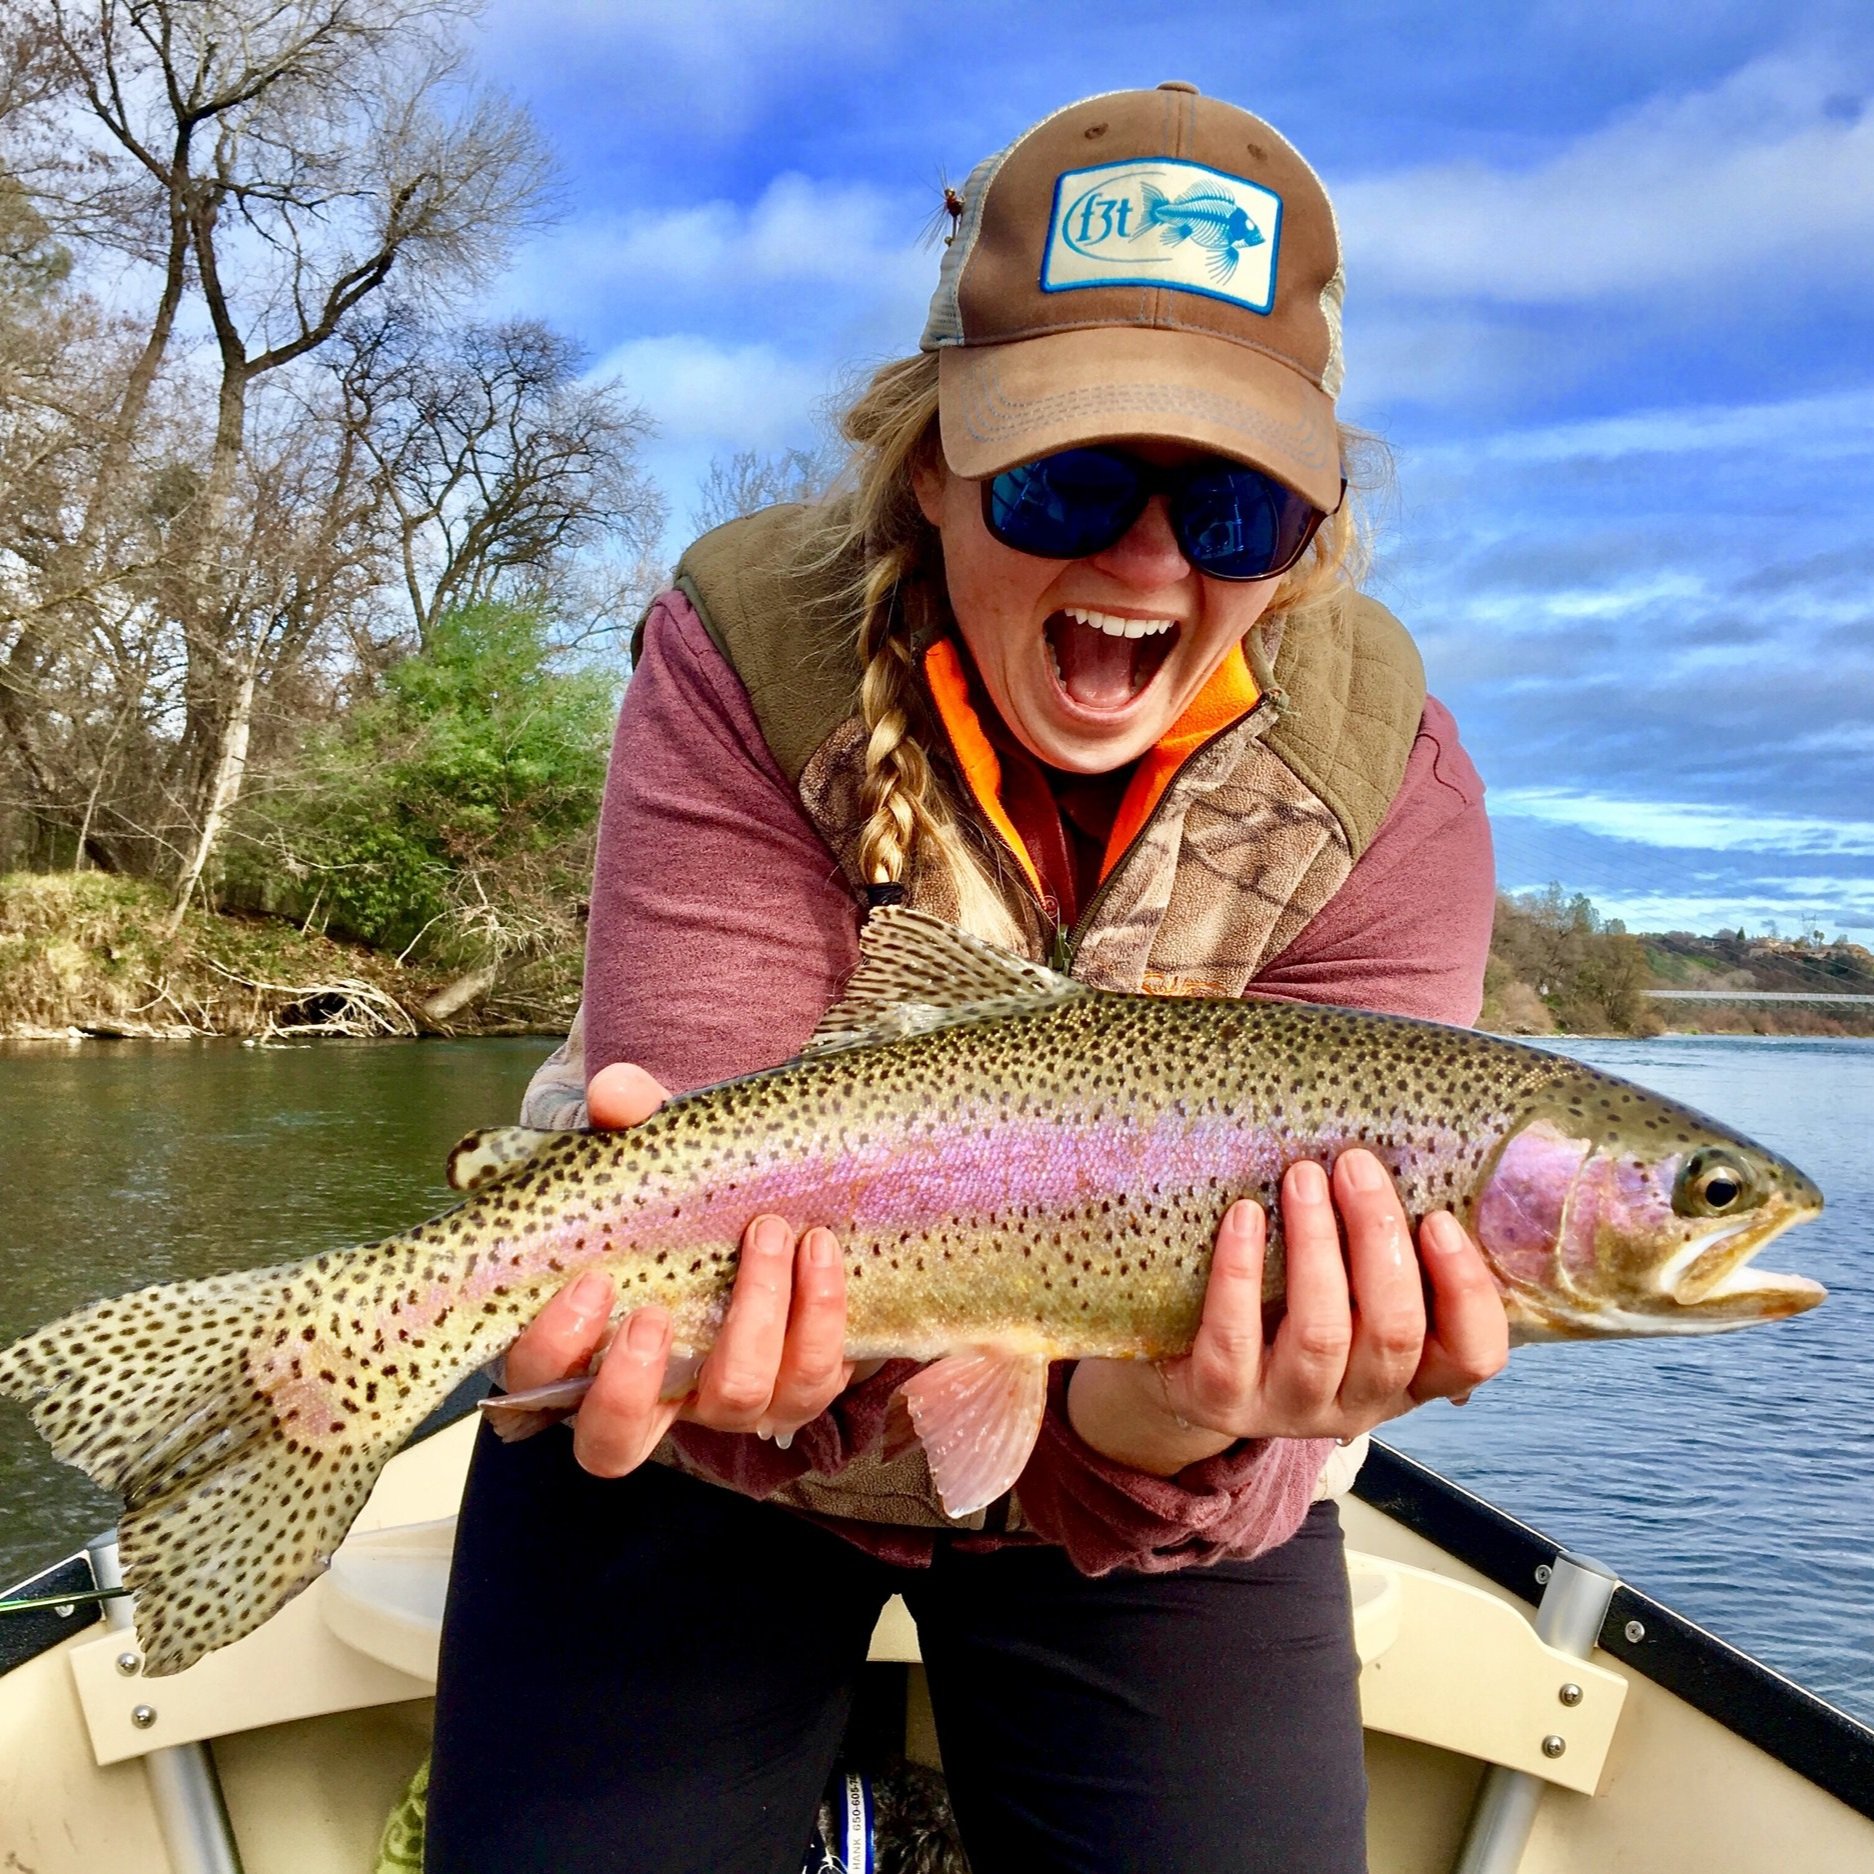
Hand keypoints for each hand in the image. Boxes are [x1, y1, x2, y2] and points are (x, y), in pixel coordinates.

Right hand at [504, 1061, 854, 1478]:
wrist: (766, 1192)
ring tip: (768, 1232)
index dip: (553, 1350)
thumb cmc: (676, 1187)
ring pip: (733, 1403)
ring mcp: (723, 1399)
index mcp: (579, 1344)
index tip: (591, 1283)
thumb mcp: (645, 1148)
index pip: (536, 1384)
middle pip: (612, 1442)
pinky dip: (820, 1313)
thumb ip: (625, 1118)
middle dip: (632, 1383)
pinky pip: (814, 1378)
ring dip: (753, 1321)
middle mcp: (648, 1393)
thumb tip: (615, 1095)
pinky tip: (820, 1248)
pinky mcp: (797, 1385)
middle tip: (656, 1310)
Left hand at [1066, 1149, 1508, 1475]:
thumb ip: (1381, 1251)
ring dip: (1316, 1245)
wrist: (1189, 1368)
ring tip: (1302, 1177)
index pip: (1472, 1355)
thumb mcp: (1349, 1291)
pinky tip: (1243, 1216)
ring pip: (1321, 1334)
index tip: (1439, 1218)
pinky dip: (1240, 1271)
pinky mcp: (1221, 1396)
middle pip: (1394, 1332)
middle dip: (1379, 1239)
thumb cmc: (1286, 1308)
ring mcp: (1289, 1407)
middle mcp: (1358, 1402)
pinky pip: (1234, 1337)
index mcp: (1408, 1375)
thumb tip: (1405, 1155)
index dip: (1466, 1291)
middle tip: (1355, 1165)